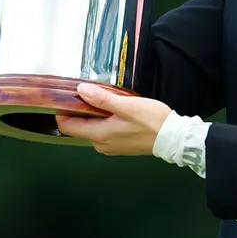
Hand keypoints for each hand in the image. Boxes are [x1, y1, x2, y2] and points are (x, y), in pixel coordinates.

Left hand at [56, 83, 171, 155]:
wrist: (173, 138)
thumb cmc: (151, 121)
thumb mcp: (126, 106)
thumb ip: (102, 99)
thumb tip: (80, 90)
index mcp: (99, 135)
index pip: (68, 126)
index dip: (63, 111)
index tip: (68, 96)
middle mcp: (101, 144)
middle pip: (79, 127)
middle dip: (81, 110)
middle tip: (91, 93)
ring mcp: (110, 147)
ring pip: (92, 129)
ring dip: (94, 115)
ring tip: (107, 100)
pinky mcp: (120, 146)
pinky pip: (104, 132)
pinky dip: (104, 121)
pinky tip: (116, 111)